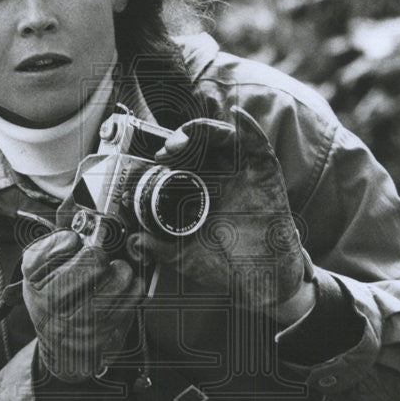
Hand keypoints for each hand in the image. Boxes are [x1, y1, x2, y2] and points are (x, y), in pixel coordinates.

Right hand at [22, 229, 144, 382]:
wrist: (63, 352)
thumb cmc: (54, 300)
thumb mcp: (42, 270)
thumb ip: (56, 238)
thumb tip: (73, 201)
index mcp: (34, 278)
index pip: (61, 243)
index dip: (73, 239)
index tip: (74, 242)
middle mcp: (52, 302)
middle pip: (94, 259)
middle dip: (101, 254)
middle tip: (97, 259)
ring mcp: (79, 322)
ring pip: (119, 277)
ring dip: (121, 270)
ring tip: (112, 274)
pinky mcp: (105, 334)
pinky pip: (134, 296)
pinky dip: (133, 288)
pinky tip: (121, 290)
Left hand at [136, 107, 314, 322]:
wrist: (260, 284)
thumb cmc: (228, 267)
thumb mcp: (185, 256)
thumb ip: (158, 248)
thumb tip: (133, 241)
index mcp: (204, 190)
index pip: (184, 160)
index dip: (168, 155)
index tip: (153, 162)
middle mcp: (223, 178)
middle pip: (201, 143)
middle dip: (181, 139)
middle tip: (165, 152)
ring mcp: (244, 175)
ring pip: (224, 137)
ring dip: (203, 131)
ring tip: (183, 139)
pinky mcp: (266, 177)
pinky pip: (259, 146)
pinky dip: (250, 128)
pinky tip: (239, 116)